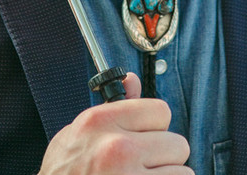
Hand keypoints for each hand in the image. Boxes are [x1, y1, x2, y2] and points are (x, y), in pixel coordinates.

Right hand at [38, 73, 193, 173]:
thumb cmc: (64, 173)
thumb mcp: (79, 132)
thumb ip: (112, 106)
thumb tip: (133, 81)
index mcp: (102, 122)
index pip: (161, 111)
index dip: (156, 126)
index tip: (147, 136)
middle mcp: (119, 148)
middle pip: (177, 144)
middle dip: (165, 156)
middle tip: (145, 165)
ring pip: (182, 172)